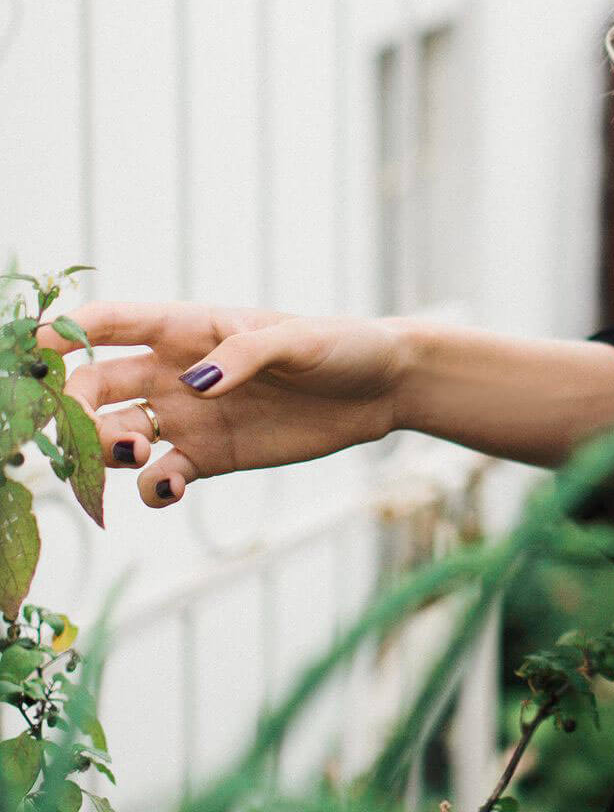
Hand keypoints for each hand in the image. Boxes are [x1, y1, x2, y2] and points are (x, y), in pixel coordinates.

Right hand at [32, 301, 405, 508]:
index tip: (36, 347)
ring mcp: (189, 417)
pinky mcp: (211, 457)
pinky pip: (159, 477)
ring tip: (132, 454)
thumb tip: (196, 387)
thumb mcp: (301, 339)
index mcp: (191, 328)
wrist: (380, 389)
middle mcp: (177, 372)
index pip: (115, 323)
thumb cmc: (341, 345)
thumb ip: (247, 354)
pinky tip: (168, 486)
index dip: (70, 333)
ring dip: (105, 450)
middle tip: (74, 431)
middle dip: (73, 406)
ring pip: (117, 435)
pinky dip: (151, 488)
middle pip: (98, 386)